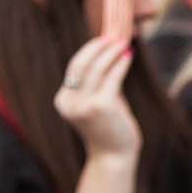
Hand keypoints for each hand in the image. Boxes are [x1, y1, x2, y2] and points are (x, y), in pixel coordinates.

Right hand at [53, 37, 139, 157]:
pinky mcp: (100, 107)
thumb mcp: (97, 101)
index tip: (104, 38)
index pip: (74, 67)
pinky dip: (120, 64)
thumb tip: (111, 51)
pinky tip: (128, 55)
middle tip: (113, 36)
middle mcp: (69, 102)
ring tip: (123, 42)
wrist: (113, 156)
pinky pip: (112, 78)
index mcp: (63, 100)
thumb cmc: (109, 127)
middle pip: (80, 63)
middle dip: (97, 47)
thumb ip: (99, 81)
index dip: (89, 50)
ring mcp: (83, 105)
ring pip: (97, 68)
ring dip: (111, 52)